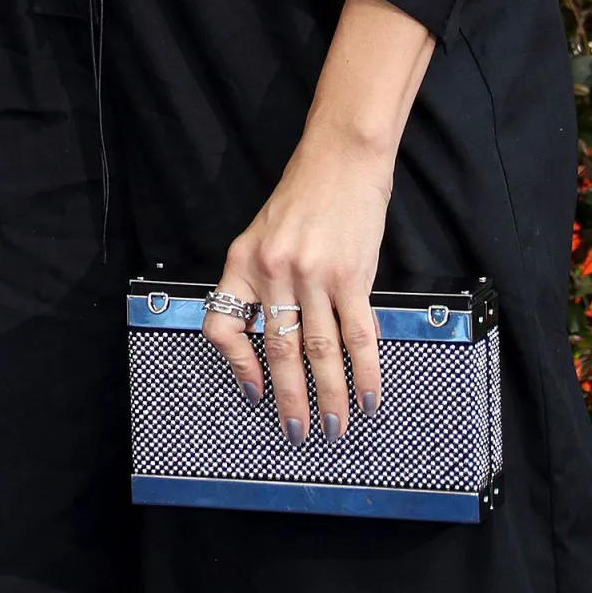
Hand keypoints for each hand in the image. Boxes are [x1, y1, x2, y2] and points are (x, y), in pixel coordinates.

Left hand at [202, 126, 393, 444]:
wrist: (340, 158)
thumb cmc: (303, 196)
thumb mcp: (263, 234)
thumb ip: (262, 281)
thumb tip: (273, 341)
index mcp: (243, 260)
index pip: (223, 323)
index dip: (236, 365)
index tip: (253, 392)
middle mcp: (273, 270)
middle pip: (279, 350)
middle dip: (289, 400)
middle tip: (298, 433)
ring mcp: (313, 275)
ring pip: (320, 351)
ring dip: (330, 396)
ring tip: (335, 427)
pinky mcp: (351, 276)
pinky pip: (357, 336)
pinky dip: (365, 373)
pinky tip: (368, 397)